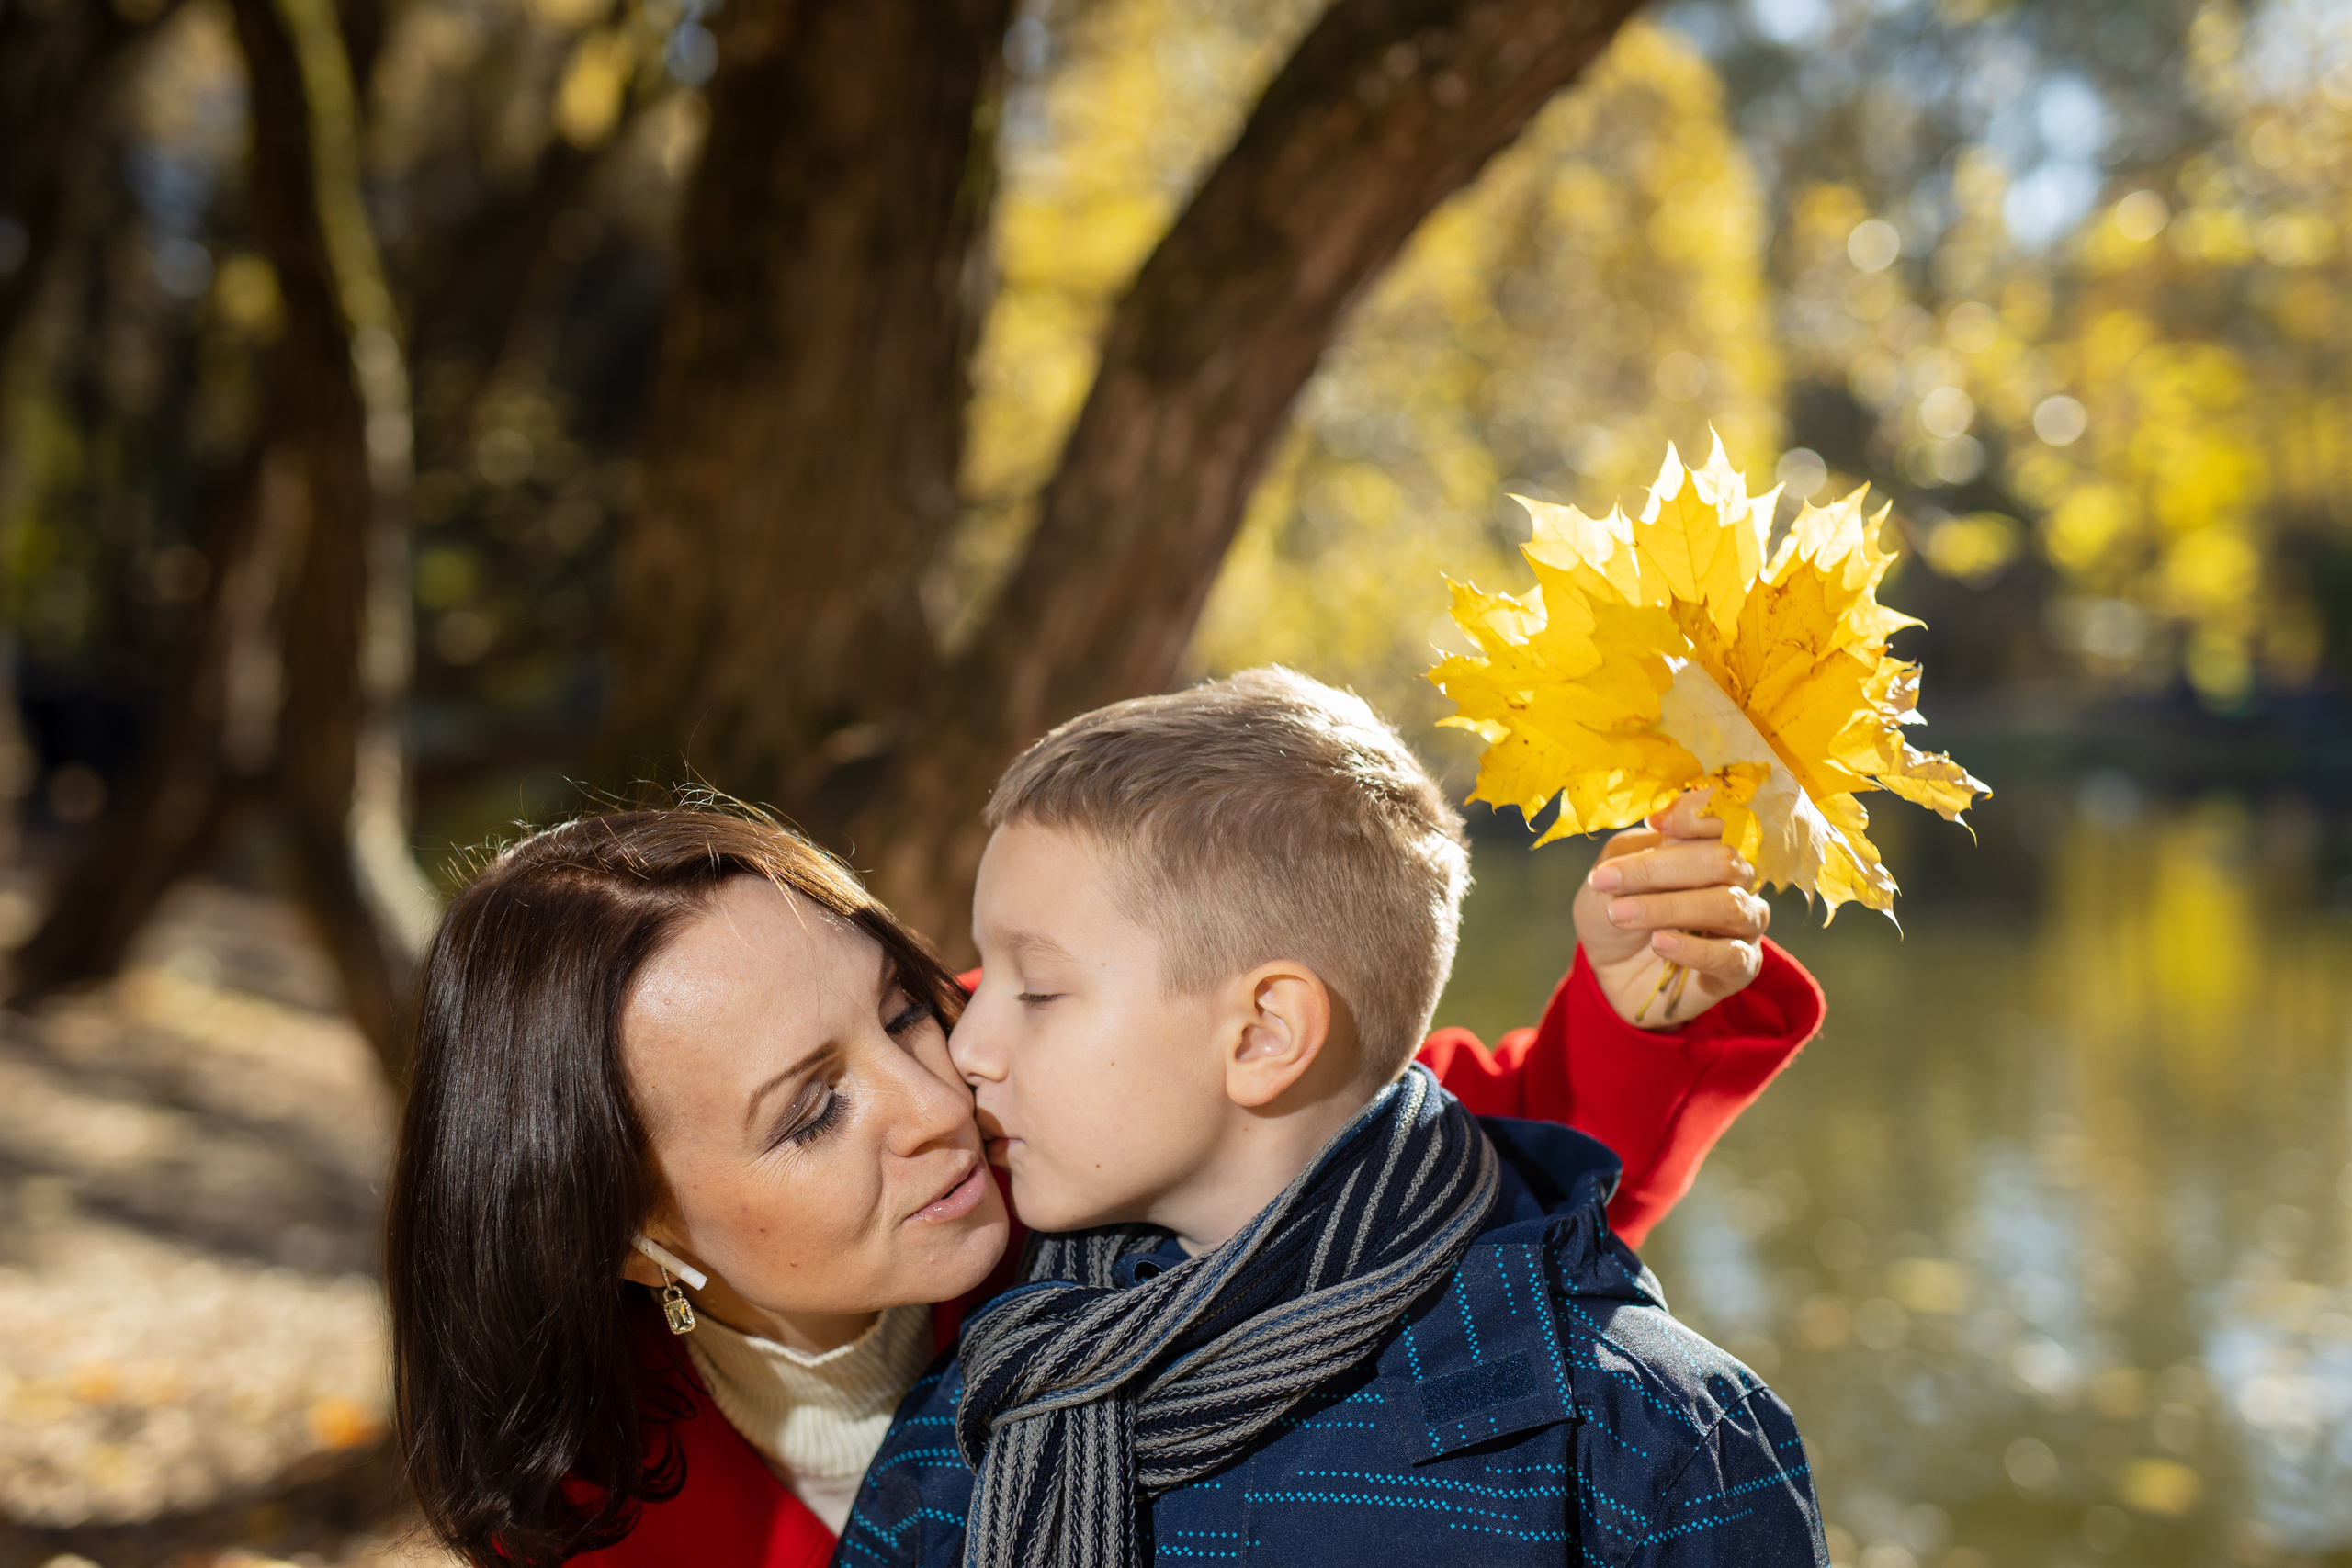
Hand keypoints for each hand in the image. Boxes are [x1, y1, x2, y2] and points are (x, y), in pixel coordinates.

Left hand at [1572, 789, 1770, 1029]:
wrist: (1606, 971)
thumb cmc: (1614, 913)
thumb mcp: (1610, 873)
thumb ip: (1639, 848)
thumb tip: (1664, 821)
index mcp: (1707, 847)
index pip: (1723, 819)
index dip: (1696, 815)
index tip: (1655, 824)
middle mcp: (1735, 881)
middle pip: (1723, 861)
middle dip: (1663, 869)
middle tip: (1607, 882)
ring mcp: (1743, 924)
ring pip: (1728, 905)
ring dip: (1670, 908)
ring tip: (1621, 915)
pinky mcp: (1740, 967)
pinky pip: (1732, 955)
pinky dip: (1694, 949)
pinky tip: (1660, 943)